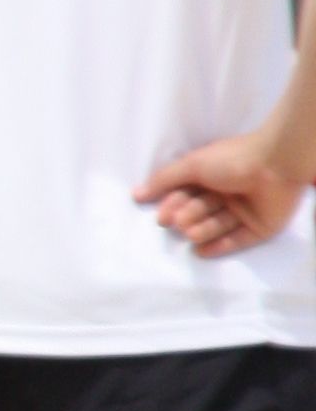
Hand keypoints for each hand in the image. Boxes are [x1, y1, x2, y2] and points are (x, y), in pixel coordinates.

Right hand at [137, 129, 314, 259]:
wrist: (275, 165)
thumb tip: (135, 194)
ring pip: (217, 226)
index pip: (188, 194)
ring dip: (201, 231)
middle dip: (188, 218)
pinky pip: (238, 240)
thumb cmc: (232, 160)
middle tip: (178, 222)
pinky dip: (220, 246)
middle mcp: (229, 193)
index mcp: (214, 175)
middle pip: (201, 211)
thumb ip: (164, 179)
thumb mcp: (192, 165)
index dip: (173, 206)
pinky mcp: (260, 228)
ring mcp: (246, 211)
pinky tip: (202, 251)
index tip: (162, 217)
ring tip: (191, 232)